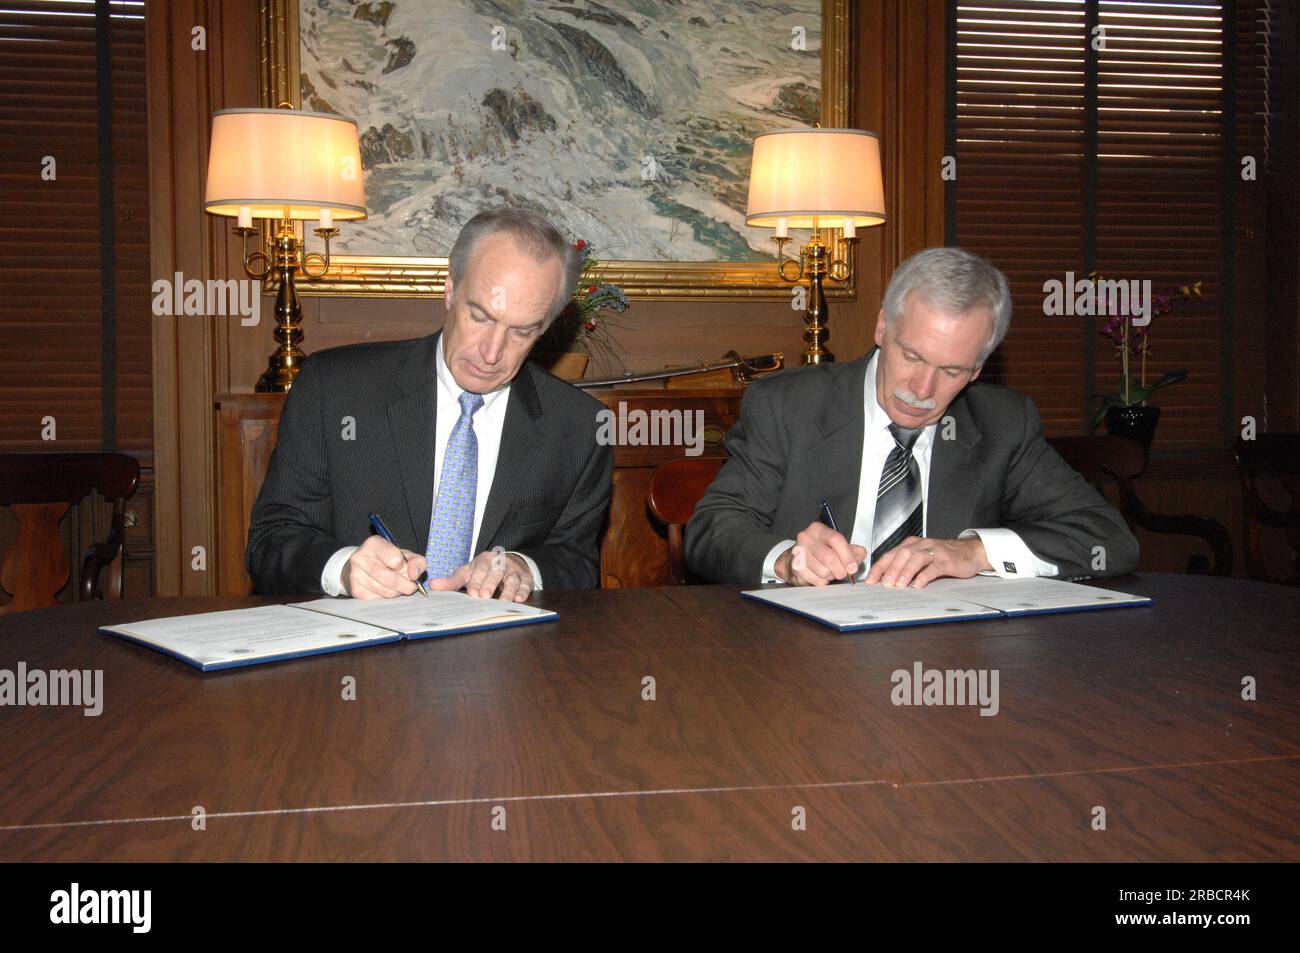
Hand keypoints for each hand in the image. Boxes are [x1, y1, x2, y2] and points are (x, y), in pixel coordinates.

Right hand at [341, 536, 426, 598]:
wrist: (363, 566)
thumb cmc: (387, 559)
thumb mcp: (404, 554)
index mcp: (374, 544)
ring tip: (397, 585)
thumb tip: (414, 575)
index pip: (396, 559)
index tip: (407, 568)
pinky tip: (386, 589)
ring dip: (398, 592)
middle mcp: (361, 558)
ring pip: (386, 592)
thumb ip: (416, 561)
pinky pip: (379, 599)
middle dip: (406, 585)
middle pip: (391, 579)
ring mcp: (356, 575)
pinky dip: (388, 597)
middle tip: (410, 585)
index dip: (406, 567)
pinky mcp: (356, 590)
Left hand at [428, 548, 534, 601]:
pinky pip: (525, 584)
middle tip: (484, 596)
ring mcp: (513, 571)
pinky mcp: (525, 578)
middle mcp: (499, 564)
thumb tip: (433, 586)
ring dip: (508, 590)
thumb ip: (453, 581)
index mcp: (484, 561)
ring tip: (504, 601)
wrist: (510, 562)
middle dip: (490, 584)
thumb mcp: (469, 573)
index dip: (476, 580)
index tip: (472, 593)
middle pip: (495, 572)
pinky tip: (519, 598)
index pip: (480, 569)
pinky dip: (523, 591)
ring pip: (511, 578)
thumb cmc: (485, 571)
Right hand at [775, 522, 867, 585]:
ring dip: (832, 576)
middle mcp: (806, 538)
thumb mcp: (838, 546)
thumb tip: (858, 557)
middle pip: (829, 558)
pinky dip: (823, 581)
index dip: (847, 555)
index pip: (836, 539)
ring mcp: (799, 553)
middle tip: (844, 573)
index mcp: (818, 529)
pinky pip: (817, 580)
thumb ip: (853, 550)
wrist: (798, 558)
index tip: (853, 567)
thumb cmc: (821, 550)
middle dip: (841, 569)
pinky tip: (821, 575)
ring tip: (830, 572)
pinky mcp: (796, 568)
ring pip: (823, 571)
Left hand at [864, 536, 990, 588]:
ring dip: (905, 572)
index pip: (891, 554)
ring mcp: (935, 552)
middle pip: (902, 554)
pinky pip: (933, 567)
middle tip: (884, 584)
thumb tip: (886, 580)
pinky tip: (918, 585)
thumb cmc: (943, 557)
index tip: (871, 581)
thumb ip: (906, 566)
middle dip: (891, 569)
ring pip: (916, 558)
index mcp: (912, 544)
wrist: (970, 552)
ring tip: (899, 585)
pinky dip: (924, 576)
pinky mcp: (946, 560)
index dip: (879, 567)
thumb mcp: (922, 558)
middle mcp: (921, 545)